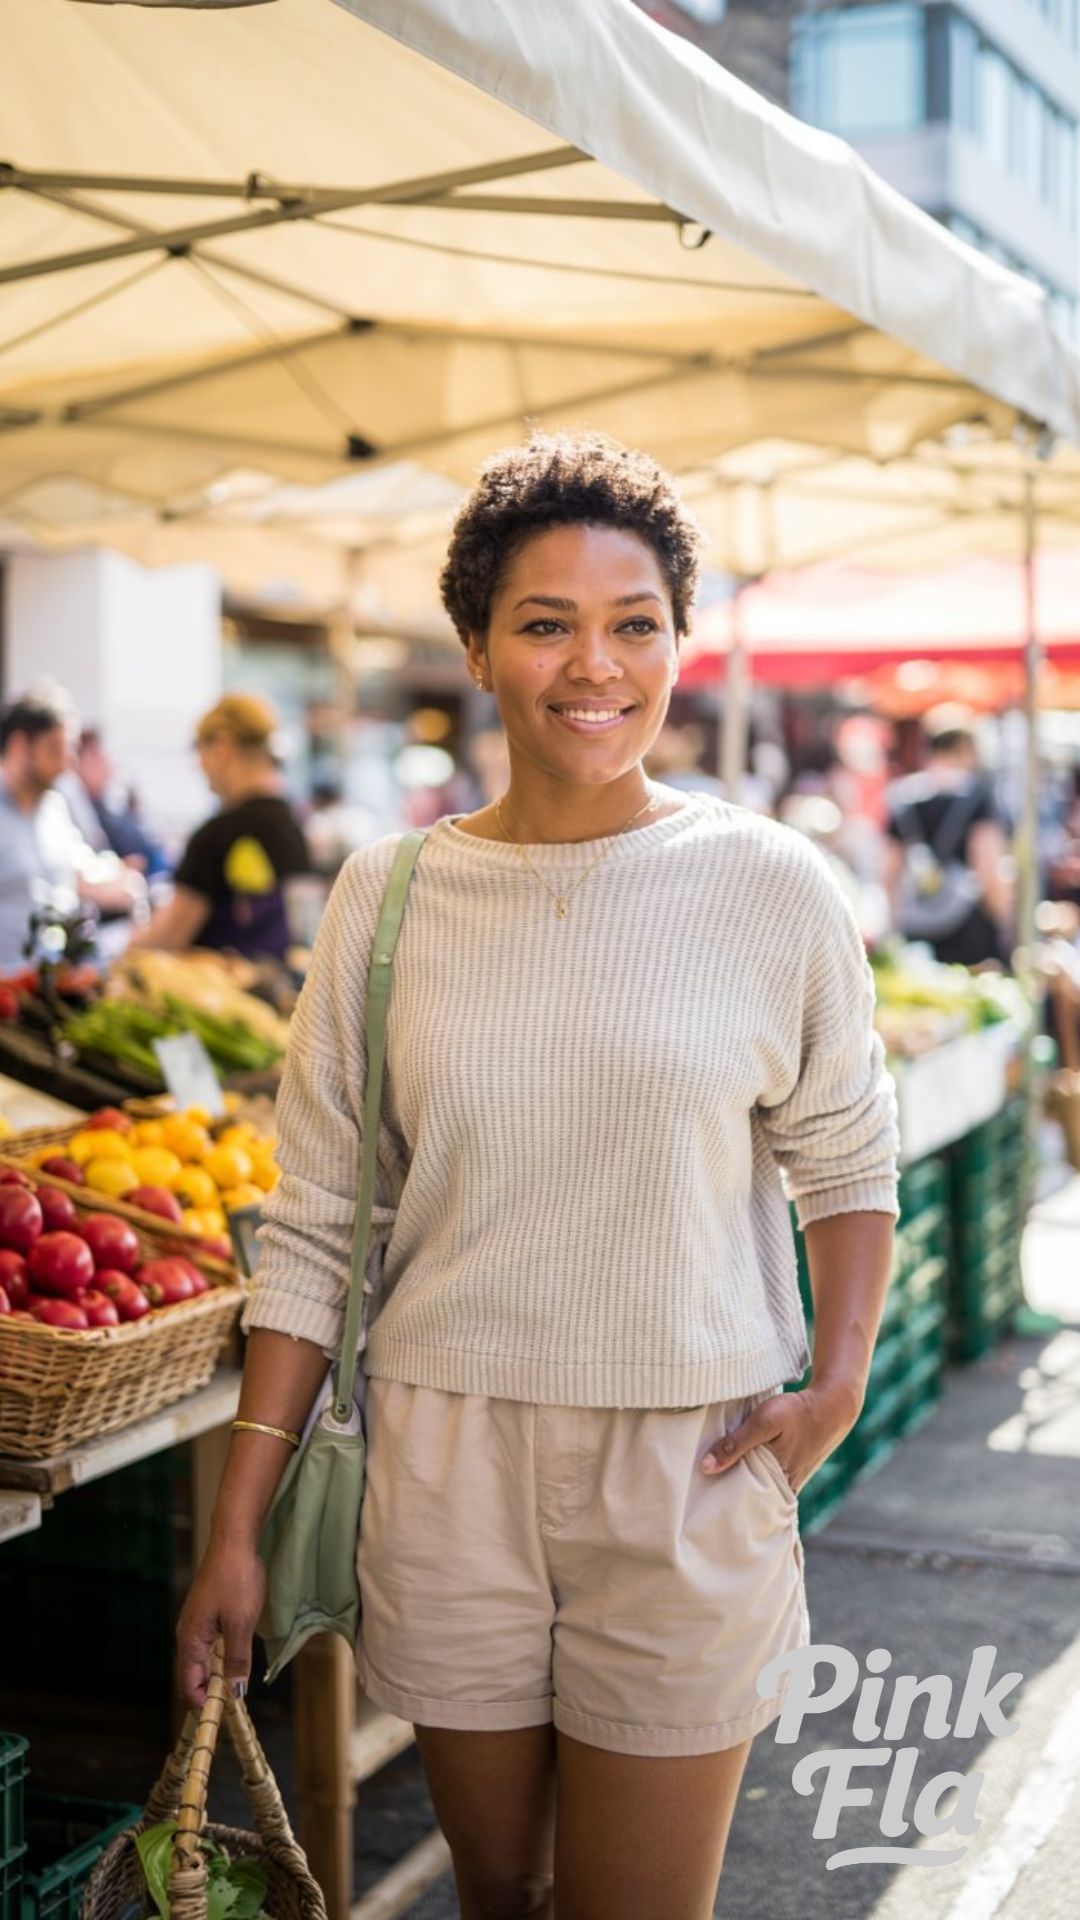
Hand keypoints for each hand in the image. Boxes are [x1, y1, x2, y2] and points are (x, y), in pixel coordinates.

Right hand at [176, 1542, 265, 1709]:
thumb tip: (235, 1692)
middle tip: (236, 1703)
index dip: (205, 1704)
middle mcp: (187, 1634)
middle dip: (212, 1692)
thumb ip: (237, 1660)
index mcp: (190, 1640)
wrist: (233, 1541)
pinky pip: (209, 1645)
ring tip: (237, 1686)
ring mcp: (196, 1623)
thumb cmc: (237, 1580)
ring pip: (203, 1660)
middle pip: (194, 1675)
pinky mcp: (206, 1614)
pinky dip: (220, 1657)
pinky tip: (236, 1657)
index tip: (225, 1715)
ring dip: (217, 1674)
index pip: (189, 1685)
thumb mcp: (241, 1624)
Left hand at [699, 1382, 861, 1495]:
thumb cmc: (797, 1413)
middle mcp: (786, 1487)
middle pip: (752, 1500)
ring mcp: (791, 1479)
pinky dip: (755, 1476)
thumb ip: (735, 1444)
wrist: (832, 1405)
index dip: (726, 1508)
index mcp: (778, 1483)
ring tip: (714, 1485)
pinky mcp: (793, 1469)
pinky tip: (738, 1469)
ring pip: (761, 1489)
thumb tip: (706, 1467)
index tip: (703, 1507)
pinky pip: (770, 1479)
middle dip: (732, 1499)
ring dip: (743, 1486)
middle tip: (703, 1500)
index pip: (746, 1506)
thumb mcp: (763, 1422)